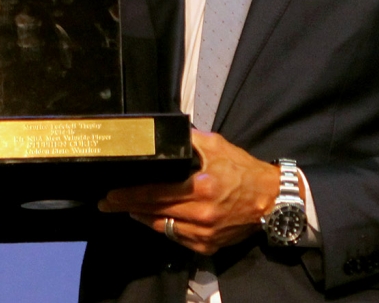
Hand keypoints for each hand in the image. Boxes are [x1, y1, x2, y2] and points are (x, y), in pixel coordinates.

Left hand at [98, 130, 279, 254]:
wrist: (270, 199)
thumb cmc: (243, 170)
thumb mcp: (217, 145)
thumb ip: (190, 140)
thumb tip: (167, 132)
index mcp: (202, 187)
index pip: (155, 193)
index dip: (130, 194)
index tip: (111, 194)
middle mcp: (201, 214)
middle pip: (153, 211)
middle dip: (127, 206)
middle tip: (107, 203)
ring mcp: (204, 233)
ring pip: (161, 227)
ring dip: (142, 217)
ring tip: (128, 207)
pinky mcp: (207, 245)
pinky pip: (175, 237)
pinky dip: (163, 227)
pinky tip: (153, 217)